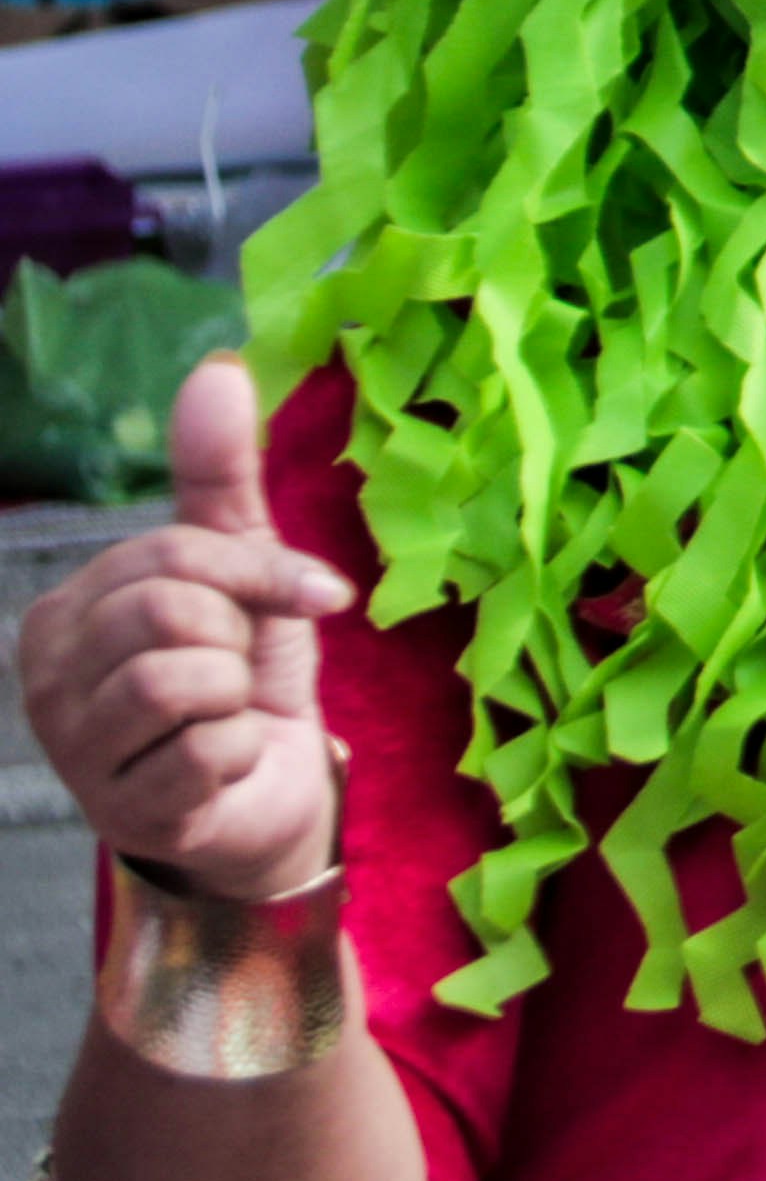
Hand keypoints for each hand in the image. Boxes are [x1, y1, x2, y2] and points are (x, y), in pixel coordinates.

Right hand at [21, 354, 346, 899]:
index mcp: (65, 614)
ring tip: (227, 712)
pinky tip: (226, 764)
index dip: (257, 572)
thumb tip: (218, 368)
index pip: (171, 555)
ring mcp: (76, 753)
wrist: (272, 790)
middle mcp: (48, 683)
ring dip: (237, 693)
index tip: (302, 594)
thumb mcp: (241, 566)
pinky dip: (245, 749)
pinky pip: (210, 748)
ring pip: (181, 680)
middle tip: (239, 669)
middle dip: (238, 635)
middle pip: (171, 611)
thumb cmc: (245, 672)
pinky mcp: (125, 811)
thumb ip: (219, 475)